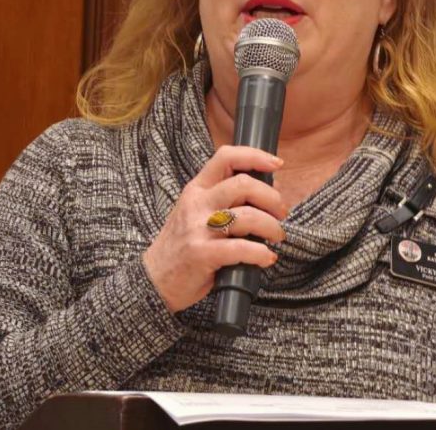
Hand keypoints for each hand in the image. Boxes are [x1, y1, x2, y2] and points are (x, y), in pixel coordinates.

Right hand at [142, 145, 288, 312]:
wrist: (154, 280)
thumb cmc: (182, 245)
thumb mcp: (196, 212)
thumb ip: (225, 199)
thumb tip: (268, 188)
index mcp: (196, 189)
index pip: (226, 157)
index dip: (255, 156)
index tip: (277, 163)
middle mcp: (196, 204)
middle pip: (243, 184)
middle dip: (271, 197)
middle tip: (280, 212)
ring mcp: (198, 229)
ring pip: (247, 216)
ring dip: (271, 226)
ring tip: (276, 236)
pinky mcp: (202, 254)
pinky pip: (241, 248)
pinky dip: (261, 253)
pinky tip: (266, 258)